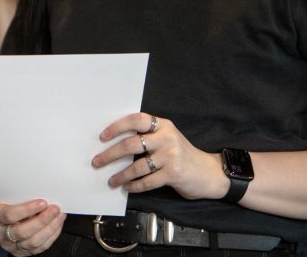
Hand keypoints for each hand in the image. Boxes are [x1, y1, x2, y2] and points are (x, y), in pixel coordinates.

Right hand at [0, 200, 64, 254]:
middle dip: (42, 220)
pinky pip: (38, 248)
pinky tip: (56, 224)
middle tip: (54, 209)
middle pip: (22, 232)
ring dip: (49, 228)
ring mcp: (9, 244)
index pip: (9, 215)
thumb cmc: (7, 200)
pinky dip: (51, 236)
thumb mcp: (8, 194)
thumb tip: (43, 192)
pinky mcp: (20, 251)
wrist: (2, 212)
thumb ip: (20, 194)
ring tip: (59, 216)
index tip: (42, 202)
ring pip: (32, 242)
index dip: (27, 210)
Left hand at [92, 113, 225, 200]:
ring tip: (111, 180)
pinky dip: (135, 186)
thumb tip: (116, 141)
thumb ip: (149, 136)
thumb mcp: (168, 138)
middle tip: (97, 161)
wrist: (208, 172)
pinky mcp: (173, 174)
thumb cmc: (182, 155)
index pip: (136, 119)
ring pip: (137, 166)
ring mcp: (170, 156)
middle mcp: (166, 138)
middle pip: (131, 143)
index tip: (102, 136)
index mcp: (163, 125)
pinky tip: (127, 187)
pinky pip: (147, 181)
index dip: (117, 126)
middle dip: (111, 154)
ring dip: (121, 175)